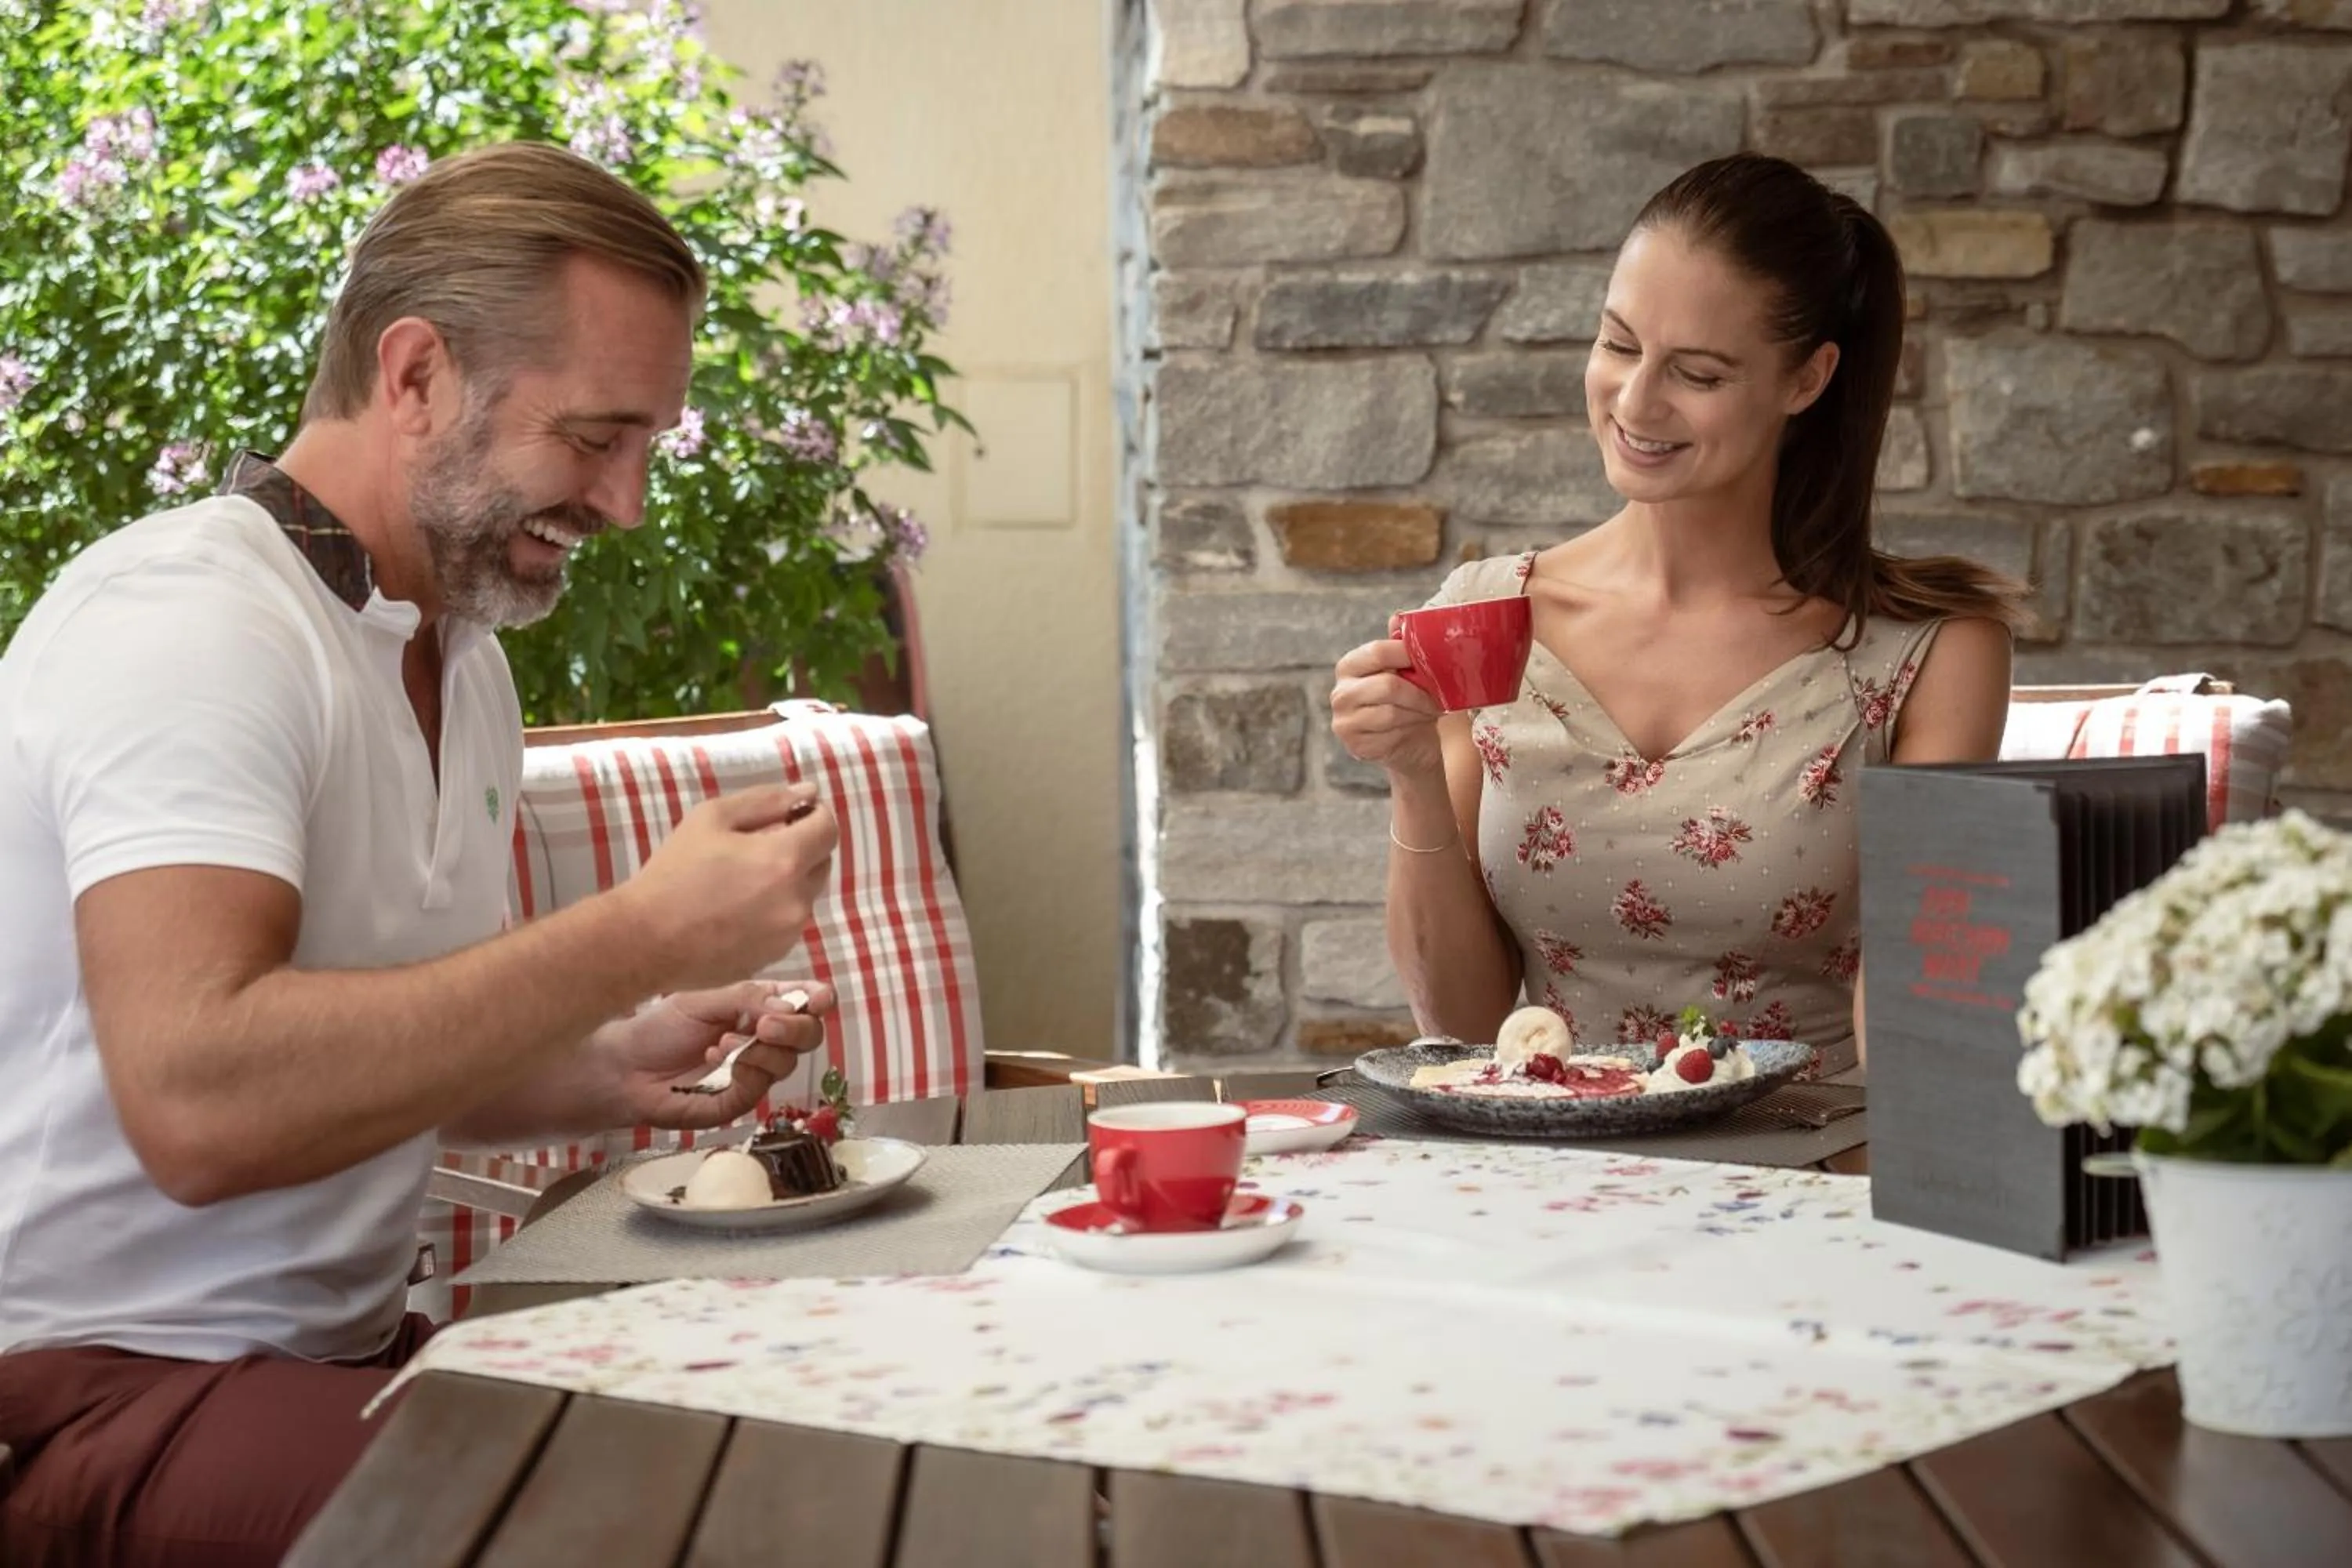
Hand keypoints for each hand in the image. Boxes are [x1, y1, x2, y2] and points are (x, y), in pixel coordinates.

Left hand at [593, 978, 837, 1131]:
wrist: (624, 1067)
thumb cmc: (659, 1029)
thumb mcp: (703, 999)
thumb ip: (748, 998)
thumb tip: (790, 1006)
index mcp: (761, 1006)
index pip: (805, 1001)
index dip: (818, 999)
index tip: (819, 999)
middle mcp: (764, 1039)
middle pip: (809, 1035)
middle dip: (794, 1028)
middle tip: (765, 1025)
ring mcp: (755, 1071)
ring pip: (788, 1062)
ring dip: (761, 1050)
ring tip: (722, 1041)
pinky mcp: (739, 1100)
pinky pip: (760, 1087)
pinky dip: (742, 1069)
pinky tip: (714, 1057)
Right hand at [623, 784, 839, 989]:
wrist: (645, 940)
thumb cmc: (674, 872)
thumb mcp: (712, 818)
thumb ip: (767, 800)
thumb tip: (809, 792)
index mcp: (785, 860)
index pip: (829, 829)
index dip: (815, 815)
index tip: (792, 814)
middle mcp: (797, 900)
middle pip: (821, 862)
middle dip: (803, 847)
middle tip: (760, 844)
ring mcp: (788, 934)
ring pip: (805, 895)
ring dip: (788, 880)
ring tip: (742, 879)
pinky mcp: (775, 957)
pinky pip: (788, 923)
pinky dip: (775, 910)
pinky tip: (737, 909)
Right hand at [1331, 637, 1445, 780]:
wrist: (1409, 745)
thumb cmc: (1408, 703)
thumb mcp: (1405, 672)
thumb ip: (1399, 646)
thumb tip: (1397, 616)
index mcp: (1349, 666)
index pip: (1377, 651)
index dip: (1408, 653)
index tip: (1433, 659)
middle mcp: (1341, 693)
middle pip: (1388, 685)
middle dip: (1420, 691)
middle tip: (1440, 695)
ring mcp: (1345, 721)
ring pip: (1392, 712)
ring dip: (1419, 712)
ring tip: (1431, 710)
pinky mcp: (1356, 745)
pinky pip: (1392, 734)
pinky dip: (1412, 730)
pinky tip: (1418, 727)